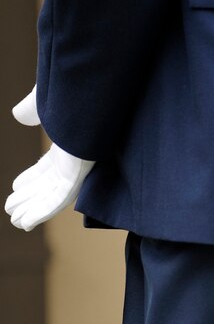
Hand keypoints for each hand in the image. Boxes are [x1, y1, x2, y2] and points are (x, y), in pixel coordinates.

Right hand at [5, 86, 94, 230]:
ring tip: (16, 220)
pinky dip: (41, 213)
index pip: (46, 167)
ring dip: (32, 210)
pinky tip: (26, 223)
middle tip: (11, 209)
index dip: (30, 179)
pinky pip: (57, 201)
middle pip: (46, 185)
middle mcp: (73, 161)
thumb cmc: (75, 100)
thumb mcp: (46, 106)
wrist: (92, 101)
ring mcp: (75, 171)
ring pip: (50, 197)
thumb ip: (32, 109)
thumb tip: (18, 114)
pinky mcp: (77, 177)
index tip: (16, 186)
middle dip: (29, 198)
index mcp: (67, 146)